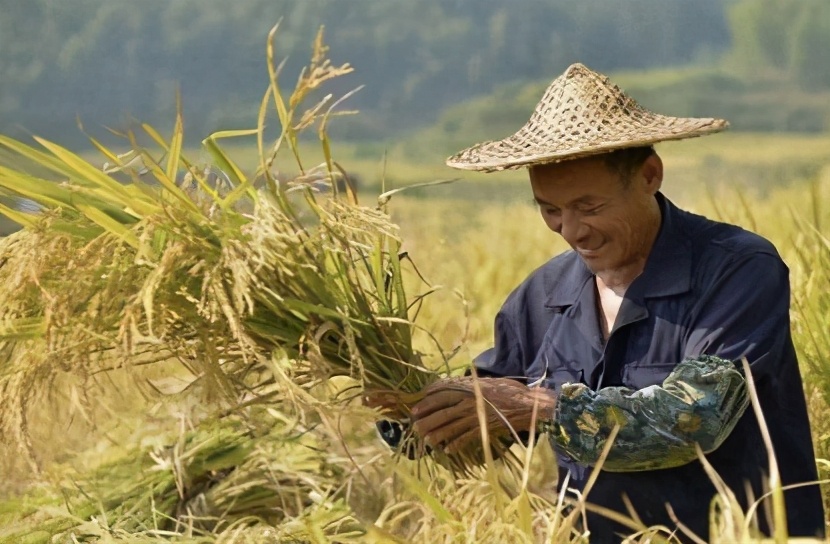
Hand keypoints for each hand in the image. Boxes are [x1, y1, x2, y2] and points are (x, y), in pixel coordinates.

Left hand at [410, 376, 555, 454]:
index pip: (440, 394)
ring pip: (451, 426)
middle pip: (442, 412)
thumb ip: (466, 385)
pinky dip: (456, 444)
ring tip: (426, 440)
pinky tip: (448, 450)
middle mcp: (469, 402)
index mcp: (468, 388)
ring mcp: (475, 417)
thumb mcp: (484, 382)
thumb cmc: (507, 390)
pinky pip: (466, 438)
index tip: (415, 408)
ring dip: (437, 434)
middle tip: (414, 426)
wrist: (526, 404)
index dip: (426, 401)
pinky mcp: (484, 429)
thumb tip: (448, 387)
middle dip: (426, 419)